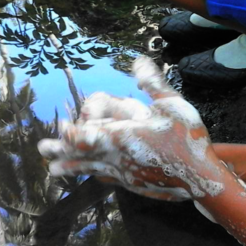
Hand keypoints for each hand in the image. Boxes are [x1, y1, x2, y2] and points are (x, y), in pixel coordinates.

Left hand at [38, 57, 228, 202]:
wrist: (202, 180)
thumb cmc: (188, 139)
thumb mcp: (173, 106)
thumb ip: (152, 84)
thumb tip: (138, 60)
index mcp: (125, 136)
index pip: (89, 135)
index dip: (72, 133)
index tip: (61, 128)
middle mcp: (119, 158)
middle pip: (83, 153)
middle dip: (63, 149)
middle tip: (43, 148)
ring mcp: (125, 174)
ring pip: (92, 169)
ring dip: (72, 166)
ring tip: (52, 170)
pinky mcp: (133, 185)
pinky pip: (107, 178)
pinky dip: (95, 174)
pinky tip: (91, 174)